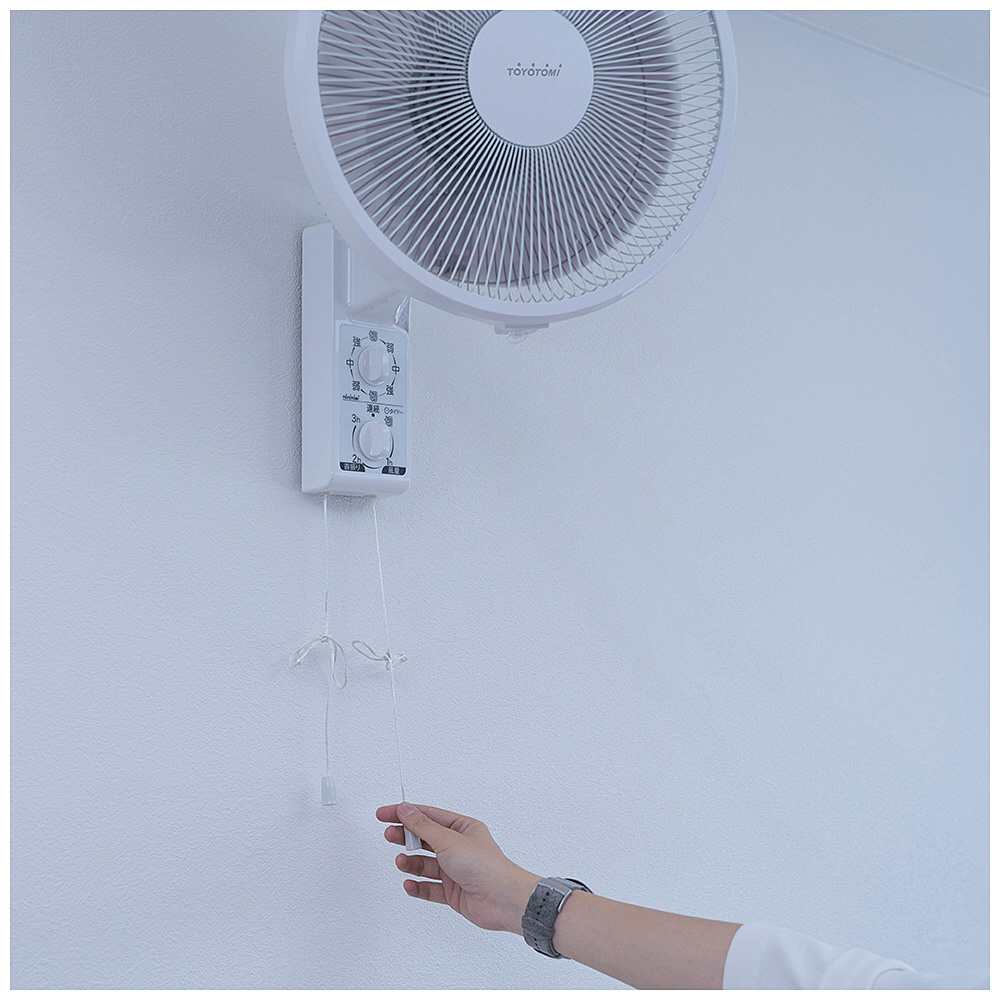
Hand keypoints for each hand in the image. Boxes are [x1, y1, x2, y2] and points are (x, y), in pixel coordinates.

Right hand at [376, 802, 539, 933]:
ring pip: (425, 864)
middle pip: (425, 839)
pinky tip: (410, 884)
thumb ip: (423, 826)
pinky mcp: (453, 891)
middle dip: (406, 837)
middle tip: (389, 835)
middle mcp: (458, 847)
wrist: (501, 900)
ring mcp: (455, 870)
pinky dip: (417, 886)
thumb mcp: (448, 840)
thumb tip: (406, 810)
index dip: (406, 813)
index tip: (385, 813)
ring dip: (411, 863)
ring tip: (401, 862)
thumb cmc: (485, 866)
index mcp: (463, 828)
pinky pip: (429, 887)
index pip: (428, 816)